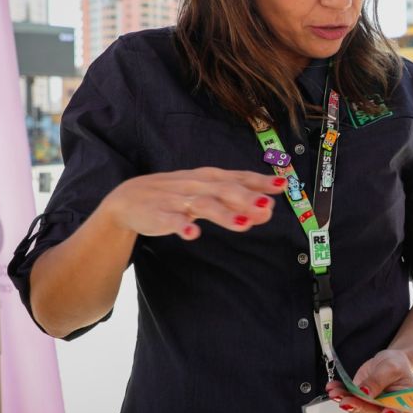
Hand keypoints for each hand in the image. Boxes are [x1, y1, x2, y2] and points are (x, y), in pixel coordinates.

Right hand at [102, 167, 284, 239]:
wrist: (129, 198)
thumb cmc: (178, 194)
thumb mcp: (208, 192)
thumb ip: (238, 200)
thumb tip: (269, 207)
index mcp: (210, 178)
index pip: (239, 177)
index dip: (261, 181)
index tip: (283, 185)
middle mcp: (197, 185)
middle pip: (225, 190)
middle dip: (247, 198)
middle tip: (268, 207)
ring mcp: (178, 199)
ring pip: (204, 205)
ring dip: (224, 214)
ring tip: (244, 224)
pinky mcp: (160, 214)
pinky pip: (173, 220)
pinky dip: (183, 226)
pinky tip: (193, 234)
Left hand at [325, 349, 412, 412]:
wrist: (387, 362)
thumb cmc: (396, 365)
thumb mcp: (390, 367)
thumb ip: (379, 381)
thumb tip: (365, 393)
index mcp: (404, 403)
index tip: (387, 412)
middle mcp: (388, 409)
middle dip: (360, 408)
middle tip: (347, 402)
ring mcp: (373, 407)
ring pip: (359, 409)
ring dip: (345, 401)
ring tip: (336, 393)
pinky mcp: (360, 401)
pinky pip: (349, 399)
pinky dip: (340, 393)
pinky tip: (333, 388)